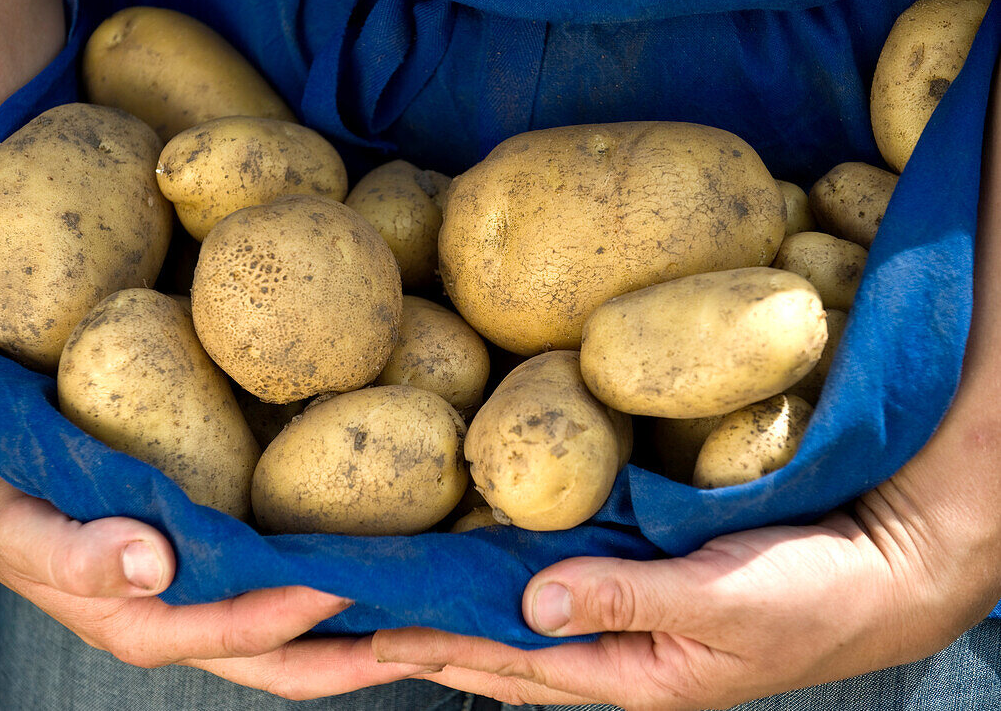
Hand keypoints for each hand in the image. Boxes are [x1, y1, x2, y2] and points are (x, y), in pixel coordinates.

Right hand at [0, 384, 428, 698]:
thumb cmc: (4, 502)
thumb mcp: (20, 526)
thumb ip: (72, 551)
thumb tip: (154, 563)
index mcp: (147, 625)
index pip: (246, 631)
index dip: (306, 612)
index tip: (367, 578)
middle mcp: (191, 624)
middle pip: (294, 658)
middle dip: (369, 654)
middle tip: (445, 632)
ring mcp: (210, 599)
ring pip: (302, 634)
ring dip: (370, 630)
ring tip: (441, 612)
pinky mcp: (220, 566)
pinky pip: (288, 586)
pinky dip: (341, 585)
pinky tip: (389, 561)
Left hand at [373, 49, 1000, 710]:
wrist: (883, 570)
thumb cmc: (813, 597)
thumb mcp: (724, 605)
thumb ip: (627, 600)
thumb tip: (531, 600)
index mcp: (631, 676)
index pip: (510, 661)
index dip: (438, 642)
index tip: (369, 627)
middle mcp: (618, 653)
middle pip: (504, 648)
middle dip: (432, 634)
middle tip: (358, 614)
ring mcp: (630, 618)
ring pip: (526, 618)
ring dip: (465, 608)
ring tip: (400, 594)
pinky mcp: (646, 580)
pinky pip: (563, 582)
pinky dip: (515, 576)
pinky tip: (486, 564)